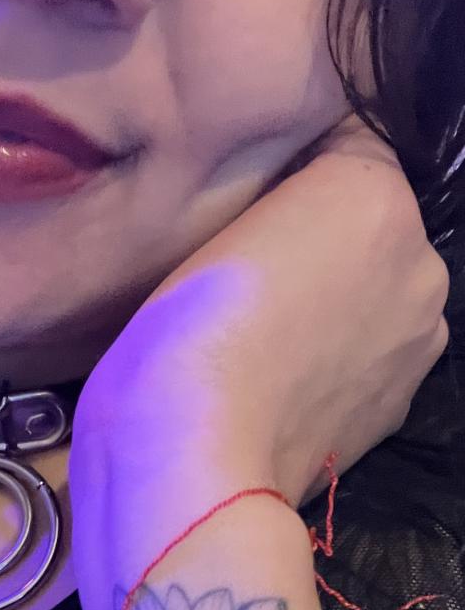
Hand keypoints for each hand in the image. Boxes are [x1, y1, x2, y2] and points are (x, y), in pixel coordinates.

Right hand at [69, 112, 451, 517]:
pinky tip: (284, 392)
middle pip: (373, 230)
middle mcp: (423, 259)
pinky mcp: (396, 413)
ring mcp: (418, 344)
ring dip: (337, 312)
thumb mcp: (205, 222)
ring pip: (377, 302)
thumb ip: (272, 199)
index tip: (244, 216)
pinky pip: (367, 367)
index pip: (342, 146)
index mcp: (374, 191)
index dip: (290, 178)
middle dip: (326, 249)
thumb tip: (289, 215)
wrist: (193, 463)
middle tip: (252, 286)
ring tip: (266, 346)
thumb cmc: (187, 331)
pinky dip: (336, 372)